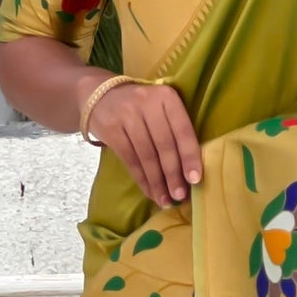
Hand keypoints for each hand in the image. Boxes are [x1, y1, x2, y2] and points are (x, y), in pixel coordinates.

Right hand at [89, 80, 203, 206]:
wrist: (101, 95)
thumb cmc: (141, 107)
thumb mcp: (161, 108)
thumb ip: (175, 131)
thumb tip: (189, 172)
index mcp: (167, 98)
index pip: (182, 130)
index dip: (189, 156)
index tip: (195, 180)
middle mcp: (147, 103)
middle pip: (164, 145)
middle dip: (173, 174)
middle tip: (179, 196)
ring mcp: (127, 115)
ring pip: (147, 156)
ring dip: (157, 182)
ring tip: (165, 200)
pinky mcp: (112, 129)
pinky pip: (130, 160)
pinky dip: (142, 179)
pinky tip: (150, 192)